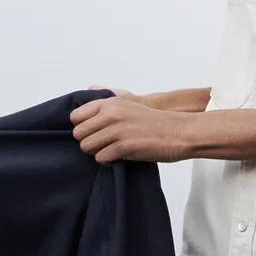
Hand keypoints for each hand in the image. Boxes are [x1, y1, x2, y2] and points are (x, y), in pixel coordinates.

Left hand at [71, 93, 197, 164]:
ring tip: (112, 151)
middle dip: (88, 141)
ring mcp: (117, 130)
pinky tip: (119, 157)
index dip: (83, 127)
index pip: (75, 117)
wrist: (180, 132)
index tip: (94, 132)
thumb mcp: (128, 104)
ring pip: (87, 147)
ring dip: (97, 152)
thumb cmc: (154, 122)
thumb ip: (107, 102)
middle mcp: (111, 114)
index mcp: (110, 103)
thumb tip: (88, 94)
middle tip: (103, 144)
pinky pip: (100, 158)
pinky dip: (107, 161)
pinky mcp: (124, 147)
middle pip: (79, 134)